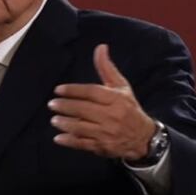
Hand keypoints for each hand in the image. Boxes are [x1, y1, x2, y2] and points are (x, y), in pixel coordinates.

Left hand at [49, 44, 156, 160]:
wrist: (143, 137)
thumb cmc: (128, 108)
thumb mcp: (121, 87)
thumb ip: (107, 68)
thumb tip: (100, 47)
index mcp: (116, 99)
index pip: (91, 92)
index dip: (73, 90)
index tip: (58, 89)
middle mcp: (112, 116)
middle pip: (84, 109)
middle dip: (65, 106)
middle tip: (52, 104)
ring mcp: (107, 133)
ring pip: (82, 127)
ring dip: (65, 123)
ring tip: (53, 119)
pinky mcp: (103, 146)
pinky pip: (84, 144)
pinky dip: (70, 141)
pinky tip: (58, 138)